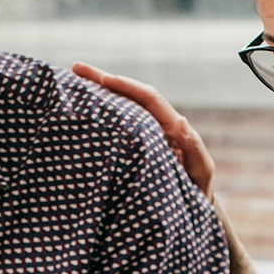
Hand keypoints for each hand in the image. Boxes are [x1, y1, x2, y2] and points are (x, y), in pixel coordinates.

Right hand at [73, 62, 215, 200]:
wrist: (192, 206)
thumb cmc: (198, 189)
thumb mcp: (200, 171)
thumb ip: (194, 150)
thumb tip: (181, 122)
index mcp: (172, 127)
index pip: (149, 99)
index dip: (127, 87)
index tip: (104, 80)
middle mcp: (157, 124)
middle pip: (130, 95)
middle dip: (104, 80)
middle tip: (77, 68)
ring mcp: (144, 133)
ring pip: (121, 107)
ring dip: (99, 92)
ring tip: (73, 80)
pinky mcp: (135, 145)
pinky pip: (117, 124)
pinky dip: (100, 114)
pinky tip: (81, 109)